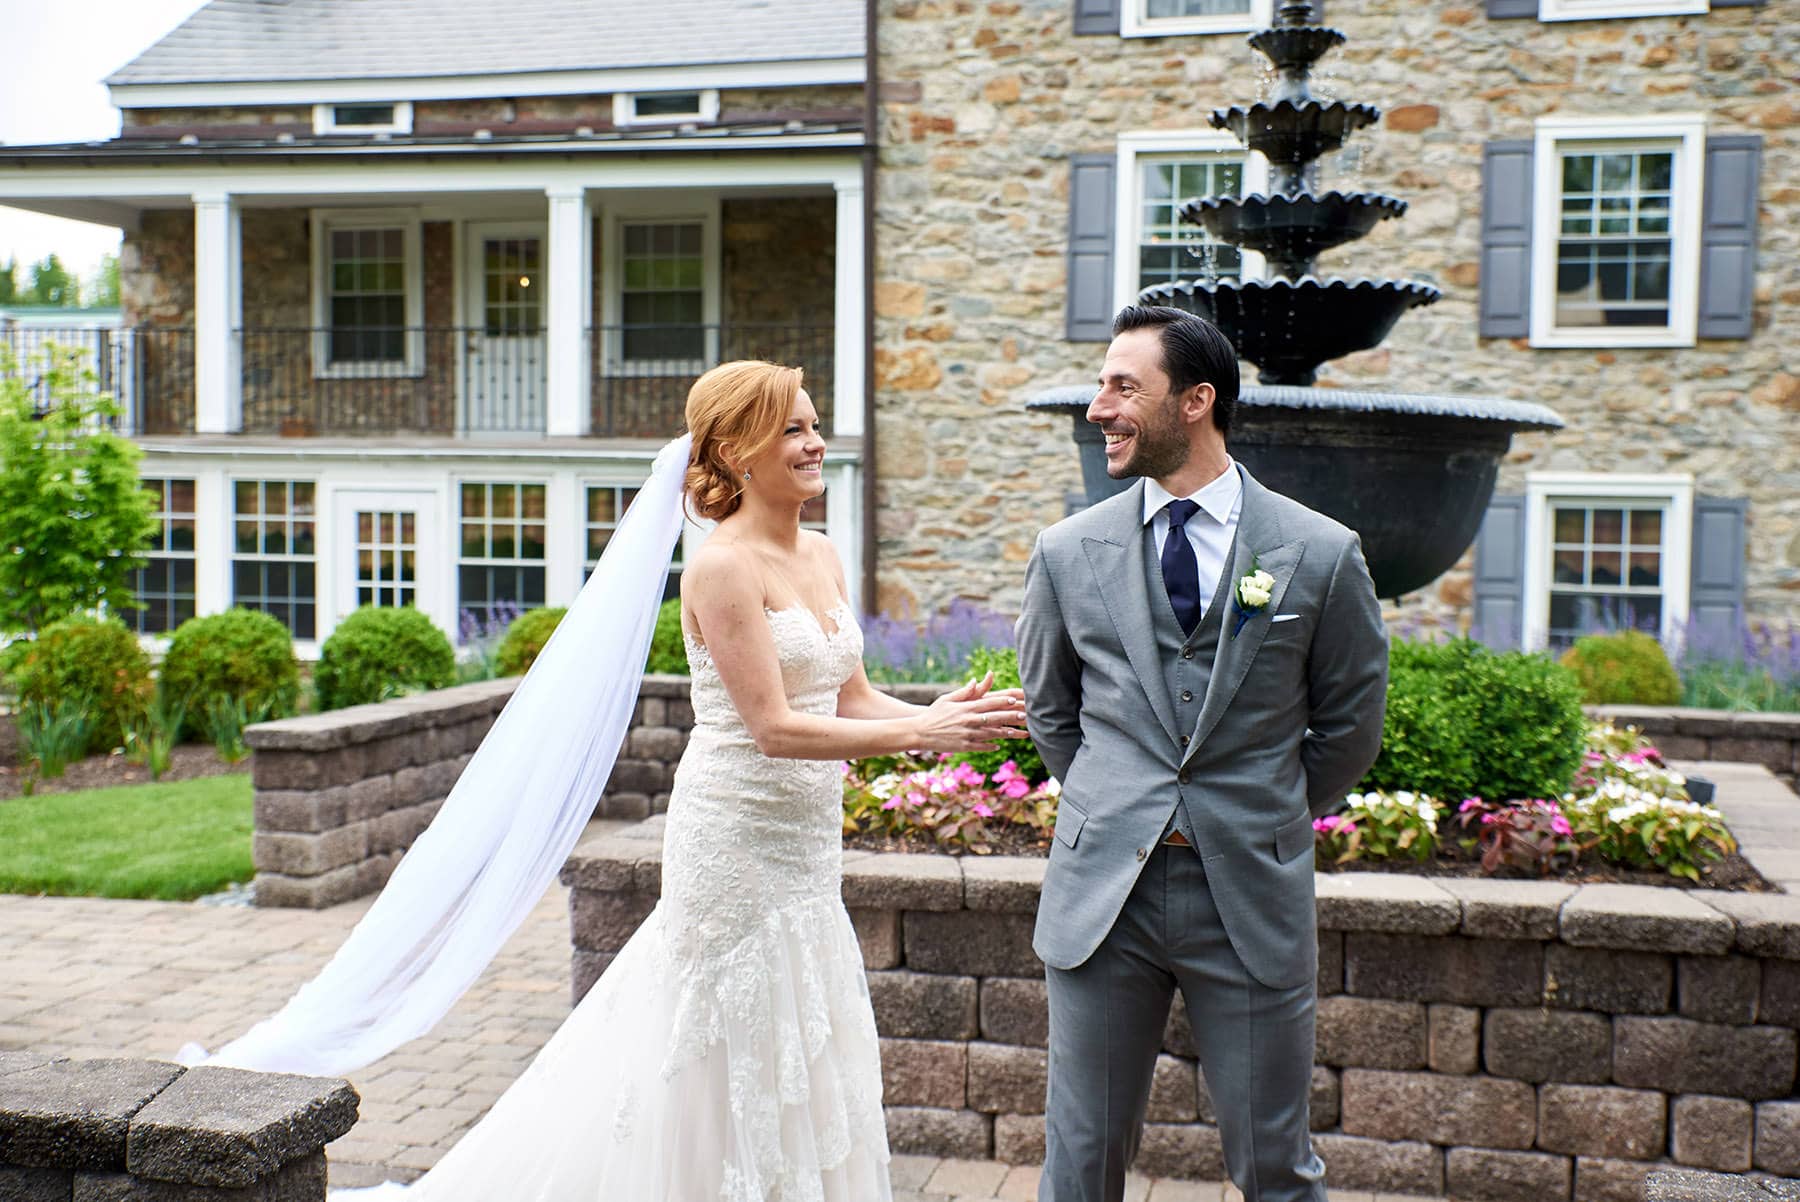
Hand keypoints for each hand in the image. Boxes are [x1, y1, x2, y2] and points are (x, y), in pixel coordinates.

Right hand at [913, 672, 1029, 751]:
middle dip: (1011, 717)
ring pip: (992, 734)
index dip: (1003, 701)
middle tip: (1025, 716)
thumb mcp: (947, 699)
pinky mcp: (964, 746)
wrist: (920, 732)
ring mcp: (968, 735)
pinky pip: (982, 746)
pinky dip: (991, 746)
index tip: (1015, 700)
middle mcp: (969, 721)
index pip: (989, 703)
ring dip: (1007, 733)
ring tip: (1020, 733)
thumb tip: (975, 681)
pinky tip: (999, 745)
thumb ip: (964, 692)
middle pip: (995, 718)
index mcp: (966, 708)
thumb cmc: (934, 713)